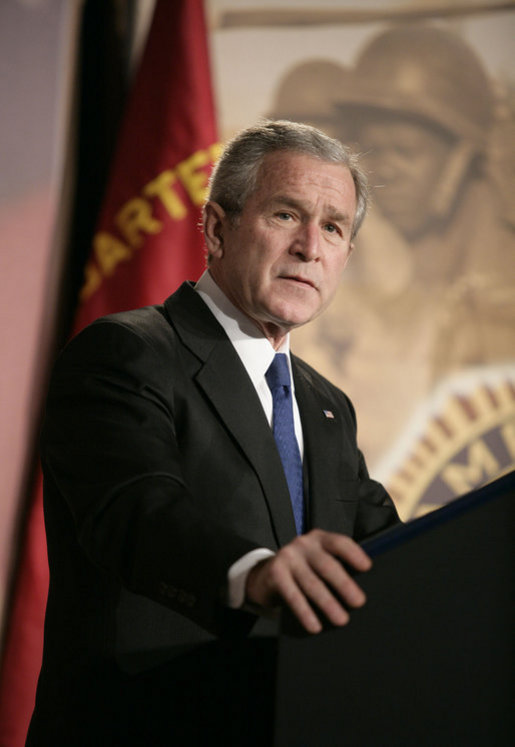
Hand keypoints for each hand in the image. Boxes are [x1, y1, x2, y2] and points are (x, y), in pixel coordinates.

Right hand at [245, 529, 371, 633]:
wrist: (264, 576)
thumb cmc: (302, 571)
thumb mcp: (317, 561)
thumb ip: (335, 566)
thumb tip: (359, 591)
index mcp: (319, 539)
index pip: (339, 542)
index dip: (353, 553)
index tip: (367, 567)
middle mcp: (303, 544)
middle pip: (327, 565)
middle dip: (344, 584)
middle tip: (358, 602)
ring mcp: (288, 557)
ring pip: (311, 583)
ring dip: (328, 603)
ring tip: (341, 620)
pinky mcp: (275, 573)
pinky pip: (292, 595)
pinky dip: (305, 612)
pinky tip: (314, 626)